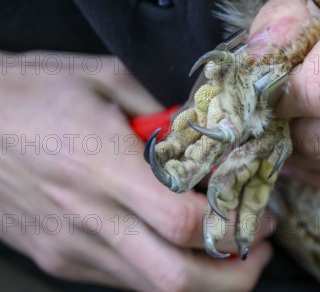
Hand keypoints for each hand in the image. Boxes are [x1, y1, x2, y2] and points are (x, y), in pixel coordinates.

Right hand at [0, 51, 273, 291]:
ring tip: (227, 252)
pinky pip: (123, 279)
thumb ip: (159, 110)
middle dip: (232, 278)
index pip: (182, 221)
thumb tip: (202, 133)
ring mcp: (72, 247)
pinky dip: (163, 271)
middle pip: (175, 279)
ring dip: (202, 280)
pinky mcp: (59, 257)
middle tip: (257, 253)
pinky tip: (177, 247)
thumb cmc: (31, 92)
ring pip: (151, 289)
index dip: (233, 227)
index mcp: (104, 168)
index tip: (259, 215)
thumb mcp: (102, 78)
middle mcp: (90, 219)